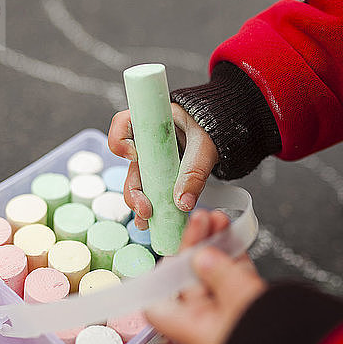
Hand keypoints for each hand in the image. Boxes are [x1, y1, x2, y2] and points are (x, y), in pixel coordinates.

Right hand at [108, 103, 218, 229]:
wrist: (221, 133)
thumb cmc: (208, 128)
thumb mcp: (205, 145)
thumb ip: (195, 170)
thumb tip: (183, 200)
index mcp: (151, 122)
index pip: (123, 124)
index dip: (120, 139)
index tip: (133, 155)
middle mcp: (145, 142)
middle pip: (127, 164)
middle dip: (132, 189)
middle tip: (143, 206)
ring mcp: (150, 160)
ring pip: (137, 182)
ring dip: (139, 202)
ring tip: (147, 220)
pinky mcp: (158, 175)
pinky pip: (150, 191)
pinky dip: (151, 206)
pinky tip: (153, 221)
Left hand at [145, 210, 266, 343]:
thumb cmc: (274, 341)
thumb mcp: (242, 300)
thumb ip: (220, 274)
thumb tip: (202, 256)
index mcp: (193, 328)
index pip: (159, 305)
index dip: (158, 278)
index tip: (166, 251)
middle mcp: (207, 323)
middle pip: (188, 279)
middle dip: (193, 246)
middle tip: (200, 219)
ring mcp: (228, 313)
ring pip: (213, 273)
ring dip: (214, 244)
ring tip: (217, 219)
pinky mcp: (249, 306)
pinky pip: (235, 276)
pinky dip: (233, 255)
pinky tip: (232, 233)